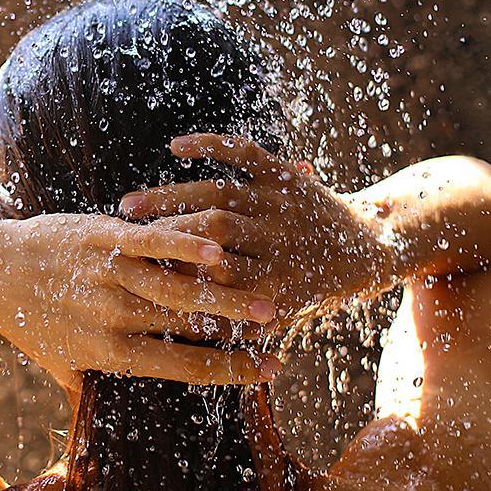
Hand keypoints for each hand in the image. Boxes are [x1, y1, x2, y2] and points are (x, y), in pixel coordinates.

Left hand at [0, 212, 280, 388]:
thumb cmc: (31, 320)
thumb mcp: (61, 364)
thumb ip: (95, 387)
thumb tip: (117, 425)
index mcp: (108, 354)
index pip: (183, 368)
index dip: (231, 371)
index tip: (268, 370)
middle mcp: (111, 318)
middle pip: (189, 327)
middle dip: (240, 329)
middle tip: (281, 323)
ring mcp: (107, 276)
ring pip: (177, 287)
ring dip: (227, 292)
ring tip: (266, 293)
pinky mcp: (102, 238)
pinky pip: (151, 243)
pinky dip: (185, 246)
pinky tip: (219, 249)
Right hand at [119, 133, 392, 325]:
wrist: (371, 250)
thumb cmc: (313, 291)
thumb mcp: (277, 317)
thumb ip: (234, 327)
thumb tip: (177, 347)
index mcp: (277, 286)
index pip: (213, 282)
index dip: (170, 281)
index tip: (129, 285)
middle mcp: (279, 241)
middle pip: (212, 234)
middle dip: (162, 236)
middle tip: (120, 238)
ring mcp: (282, 203)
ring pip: (218, 194)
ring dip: (169, 196)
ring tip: (127, 206)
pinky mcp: (283, 173)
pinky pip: (244, 152)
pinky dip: (210, 144)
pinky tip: (175, 147)